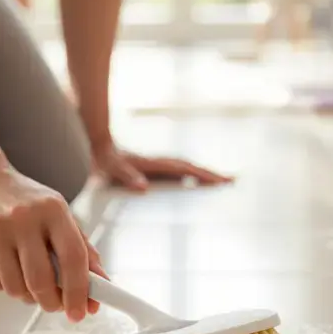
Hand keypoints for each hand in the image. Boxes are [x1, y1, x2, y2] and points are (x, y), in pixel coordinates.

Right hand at [0, 168, 106, 320]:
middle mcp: (21, 219)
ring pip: (16, 288)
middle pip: (41, 281)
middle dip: (52, 303)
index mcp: (52, 209)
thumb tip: (101, 288)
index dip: (79, 291)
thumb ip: (83, 250)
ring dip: (27, 296)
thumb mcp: (59, 215)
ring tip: (29, 279)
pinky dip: (5, 286)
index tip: (81, 313)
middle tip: (56, 305)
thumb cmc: (26, 203)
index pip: (73, 257)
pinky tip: (6, 267)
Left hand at [92, 144, 233, 192]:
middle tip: (232, 181)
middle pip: (193, 168)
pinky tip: (198, 184)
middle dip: (212, 175)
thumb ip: (127, 177)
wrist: (101, 146)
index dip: (203, 176)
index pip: (185, 170)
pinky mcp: (157, 169)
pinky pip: (180, 173)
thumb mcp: (114, 169)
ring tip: (223, 182)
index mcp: (156, 164)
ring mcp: (161, 165)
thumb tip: (144, 187)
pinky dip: (193, 176)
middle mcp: (162, 163)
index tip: (220, 181)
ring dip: (205, 175)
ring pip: (188, 169)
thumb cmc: (106, 161)